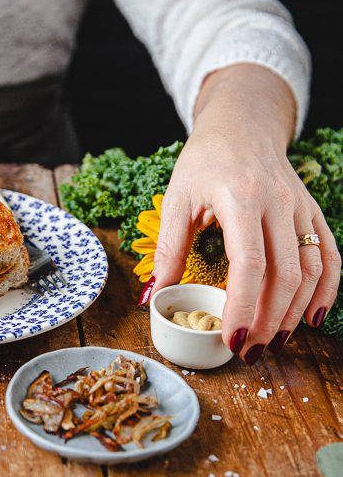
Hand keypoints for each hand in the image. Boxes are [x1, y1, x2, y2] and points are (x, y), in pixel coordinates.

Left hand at [146, 65, 340, 362]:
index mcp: (240, 198)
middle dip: (270, 321)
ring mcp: (300, 208)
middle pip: (284, 275)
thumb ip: (168, 249)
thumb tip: (151, 296)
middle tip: (252, 352)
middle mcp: (278, 203)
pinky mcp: (313, 212)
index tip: (233, 339)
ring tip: (275, 341)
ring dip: (296, 312)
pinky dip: (327, 289)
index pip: (249, 265)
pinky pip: (329, 256)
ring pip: (311, 270)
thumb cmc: (204, 160)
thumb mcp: (176, 198)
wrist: (242, 124)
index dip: (244, 308)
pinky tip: (313, 317)